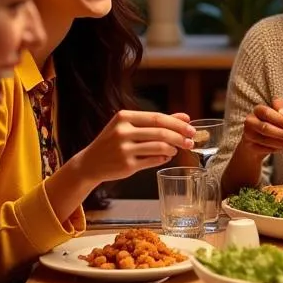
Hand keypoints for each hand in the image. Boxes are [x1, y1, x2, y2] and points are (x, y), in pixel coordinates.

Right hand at [72, 110, 196, 184]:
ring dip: (173, 149)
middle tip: (191, 141)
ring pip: (159, 147)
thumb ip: (157, 121)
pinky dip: (163, 158)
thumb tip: (185, 118)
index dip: (177, 124)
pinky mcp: (126, 165)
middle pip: (161, 133)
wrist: (91, 162)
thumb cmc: (114, 142)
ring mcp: (124, 149)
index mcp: (124, 117)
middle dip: (180, 137)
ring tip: (176, 150)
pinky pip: (153, 161)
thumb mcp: (130, 126)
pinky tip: (166, 156)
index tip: (191, 128)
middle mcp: (122, 132)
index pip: (157, 118)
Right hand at [239, 97, 282, 158]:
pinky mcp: (250, 146)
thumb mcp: (279, 114)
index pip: (267, 113)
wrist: (258, 140)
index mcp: (258, 110)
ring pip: (266, 140)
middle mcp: (250, 121)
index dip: (280, 120)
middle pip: (265, 128)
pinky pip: (264, 149)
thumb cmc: (272, 123)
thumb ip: (282, 110)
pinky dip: (276, 149)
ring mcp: (248, 134)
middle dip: (282, 134)